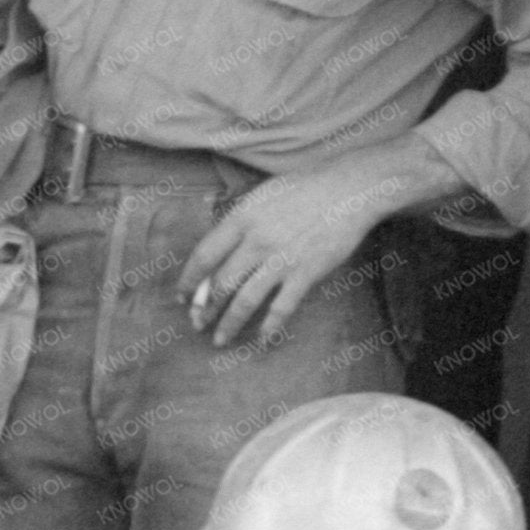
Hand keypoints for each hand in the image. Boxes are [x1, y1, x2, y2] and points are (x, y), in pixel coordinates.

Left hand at [180, 161, 397, 348]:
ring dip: (229, 324)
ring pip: (245, 300)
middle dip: (205, 308)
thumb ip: (239, 222)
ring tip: (219, 340)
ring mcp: (281, 258)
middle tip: (197, 324)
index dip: (189, 280)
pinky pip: (282, 307)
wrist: (347, 189)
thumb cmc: (303, 188)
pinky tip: (262, 340)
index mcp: (241, 218)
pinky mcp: (305, 272)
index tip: (181, 297)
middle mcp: (256, 240)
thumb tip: (217, 251)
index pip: (204, 255)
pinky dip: (269, 327)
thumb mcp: (261, 196)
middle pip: (221, 283)